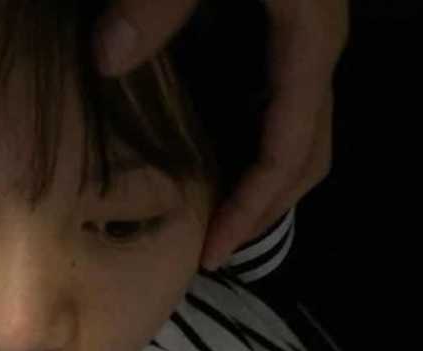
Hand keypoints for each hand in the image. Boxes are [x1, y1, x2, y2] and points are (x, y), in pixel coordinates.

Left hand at [92, 0, 348, 269]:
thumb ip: (156, 6)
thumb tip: (105, 63)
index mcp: (309, 46)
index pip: (287, 154)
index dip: (250, 210)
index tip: (211, 254)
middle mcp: (317, 52)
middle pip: (307, 157)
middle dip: (263, 210)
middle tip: (212, 249)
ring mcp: (305, 40)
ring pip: (298, 134)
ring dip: (263, 182)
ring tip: (214, 215)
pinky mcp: (286, 26)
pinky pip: (280, 105)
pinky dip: (254, 143)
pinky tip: (211, 151)